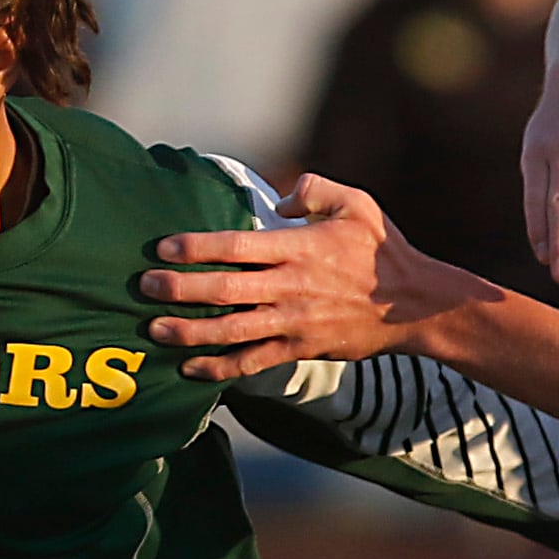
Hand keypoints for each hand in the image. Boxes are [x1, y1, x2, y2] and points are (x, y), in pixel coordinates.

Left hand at [137, 173, 493, 379]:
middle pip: (222, 291)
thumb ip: (314, 189)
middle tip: (143, 287)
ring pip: (229, 332)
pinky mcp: (299, 349)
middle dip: (178, 290)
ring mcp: (293, 323)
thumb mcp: (356, 202)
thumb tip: (279, 199)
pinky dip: (218, 368)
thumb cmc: (383, 250)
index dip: (195, 248)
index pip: (235, 246)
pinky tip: (190, 367)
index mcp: (298, 248)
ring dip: (187, 332)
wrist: (414, 304)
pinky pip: (251, 364)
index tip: (163, 248)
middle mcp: (290, 287)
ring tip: (153, 329)